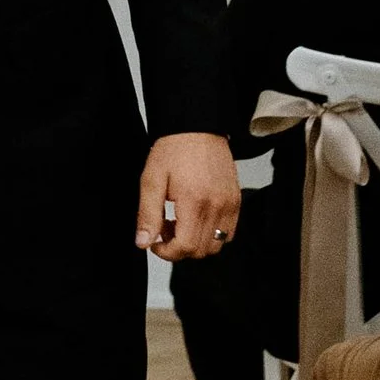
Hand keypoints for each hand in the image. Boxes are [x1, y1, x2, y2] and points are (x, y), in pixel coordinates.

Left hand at [138, 130, 240, 260]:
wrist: (197, 127)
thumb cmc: (174, 149)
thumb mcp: (151, 180)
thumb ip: (147, 215)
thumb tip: (143, 243)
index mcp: (194, 200)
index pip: (185, 247)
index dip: (166, 253)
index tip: (155, 243)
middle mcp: (217, 205)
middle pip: (202, 251)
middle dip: (179, 248)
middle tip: (164, 229)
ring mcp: (230, 204)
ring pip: (217, 245)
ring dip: (196, 243)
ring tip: (180, 223)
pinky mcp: (236, 200)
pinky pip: (229, 233)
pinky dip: (213, 235)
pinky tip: (196, 219)